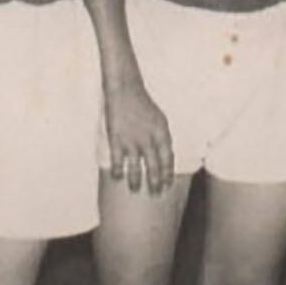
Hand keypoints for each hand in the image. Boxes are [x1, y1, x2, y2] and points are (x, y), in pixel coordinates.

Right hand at [104, 78, 174, 193]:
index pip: (168, 160)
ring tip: (136, 190)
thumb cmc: (143, 104)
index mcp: (162, 134)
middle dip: (155, 183)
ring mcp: (132, 141)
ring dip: (137, 182)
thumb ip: (162, 138)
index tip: (167, 185)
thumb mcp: (159, 120)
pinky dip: (118, 171)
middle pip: (154, 168)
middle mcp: (149, 140)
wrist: (125, 89)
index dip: (168, 174)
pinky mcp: (117, 139)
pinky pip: (118, 161)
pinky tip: (117, 178)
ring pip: (136, 168)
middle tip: (155, 195)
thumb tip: (165, 155)